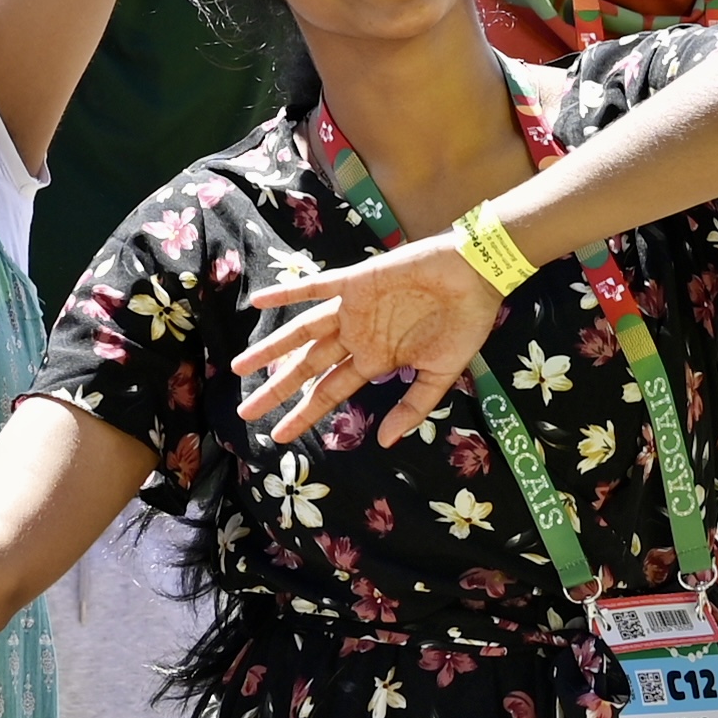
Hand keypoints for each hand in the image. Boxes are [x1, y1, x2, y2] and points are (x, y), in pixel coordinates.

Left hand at [232, 237, 510, 445]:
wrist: (477, 274)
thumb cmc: (464, 323)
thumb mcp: (441, 374)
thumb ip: (414, 407)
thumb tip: (386, 443)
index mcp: (376, 360)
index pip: (330, 393)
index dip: (304, 414)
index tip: (278, 437)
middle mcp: (357, 337)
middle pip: (307, 368)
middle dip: (277, 390)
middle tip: (245, 412)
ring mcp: (353, 309)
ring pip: (302, 332)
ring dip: (272, 348)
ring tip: (240, 366)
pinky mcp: (357, 281)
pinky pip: (316, 287)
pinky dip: (289, 293)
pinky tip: (260, 300)